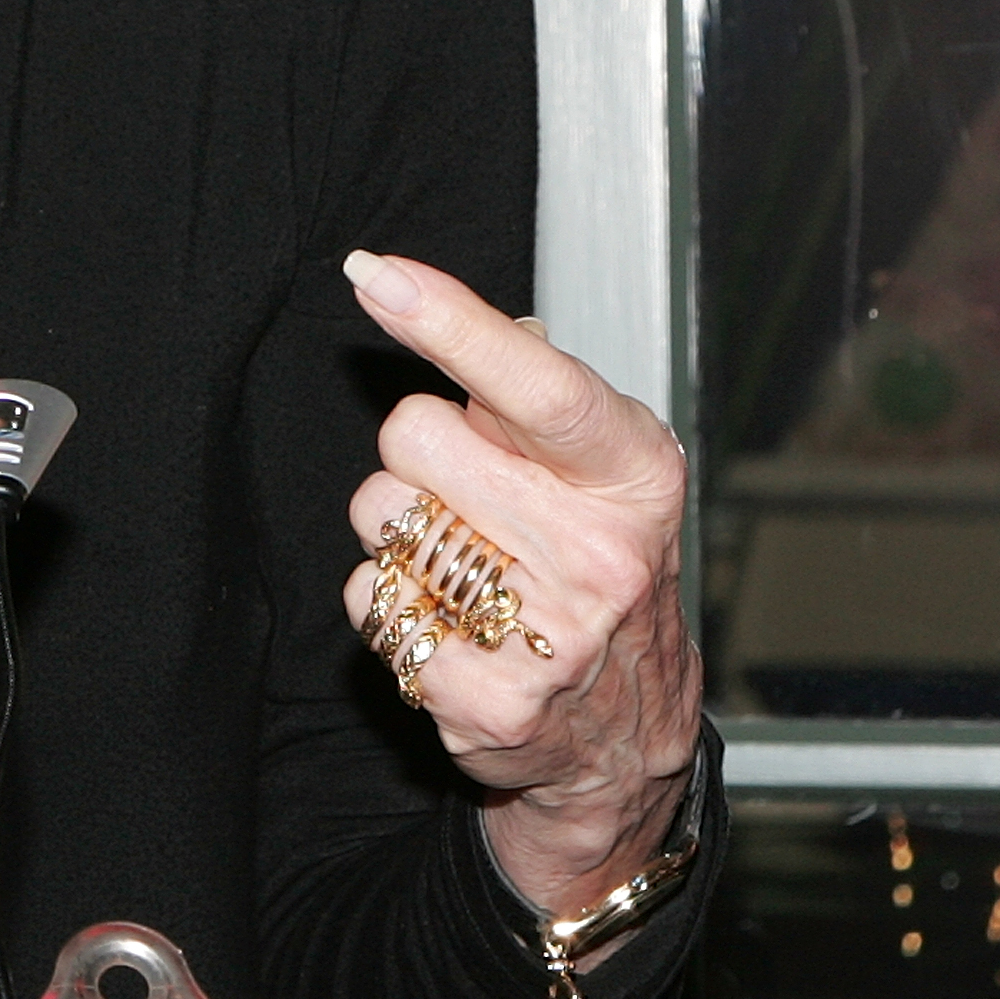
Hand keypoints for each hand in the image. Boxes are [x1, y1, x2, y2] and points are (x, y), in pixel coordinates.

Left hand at [338, 252, 700, 916]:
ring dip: (397, 526)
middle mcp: (601, 554)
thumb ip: (519, 383)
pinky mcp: (487, 699)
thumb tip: (409, 291)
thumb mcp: (593, 458)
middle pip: (415, 433)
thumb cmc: (593, 555)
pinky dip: (387, 600)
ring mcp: (548, 634)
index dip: (452, 322)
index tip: (379, 275)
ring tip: (461, 557)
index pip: (537, 385)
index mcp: (632, 473)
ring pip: (379, 513)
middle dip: (422, 452)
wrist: (622, 723)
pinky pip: (367, 596)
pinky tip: (447, 620)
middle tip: (474, 494)